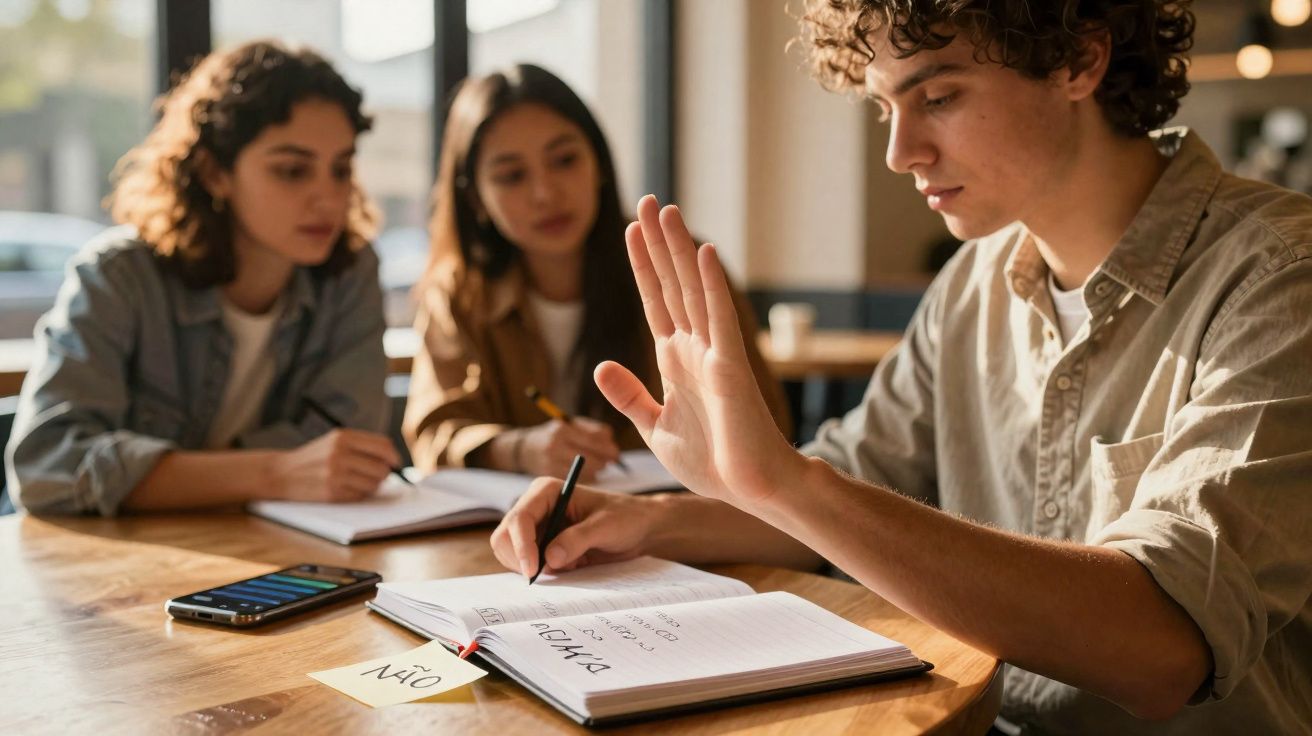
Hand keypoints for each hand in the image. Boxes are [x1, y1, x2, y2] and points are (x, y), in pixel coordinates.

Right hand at [269, 428, 400, 501]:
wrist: (281, 473)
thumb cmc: (314, 457)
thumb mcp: (334, 441)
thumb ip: (361, 445)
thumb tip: (392, 458)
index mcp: (343, 437)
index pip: (382, 445)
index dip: (393, 456)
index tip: (395, 462)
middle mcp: (339, 454)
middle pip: (381, 467)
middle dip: (383, 474)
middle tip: (376, 476)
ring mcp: (335, 474)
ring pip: (373, 484)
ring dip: (372, 486)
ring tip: (358, 482)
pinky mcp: (331, 492)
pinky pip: (360, 496)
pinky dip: (358, 494)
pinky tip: (346, 489)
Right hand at [490, 477, 660, 576]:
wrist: (639, 528)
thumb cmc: (625, 517)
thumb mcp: (606, 526)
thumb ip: (578, 540)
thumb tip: (549, 558)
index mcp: (546, 492)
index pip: (519, 518)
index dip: (521, 545)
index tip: (533, 571)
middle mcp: (536, 508)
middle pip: (505, 537)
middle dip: (519, 559)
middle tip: (543, 576)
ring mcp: (537, 528)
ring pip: (511, 553)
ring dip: (531, 567)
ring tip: (567, 566)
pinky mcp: (542, 546)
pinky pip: (527, 564)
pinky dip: (540, 572)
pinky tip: (568, 567)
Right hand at [516, 418, 619, 482]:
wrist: (524, 450)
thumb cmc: (555, 435)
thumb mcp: (570, 425)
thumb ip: (593, 431)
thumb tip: (612, 444)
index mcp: (562, 430)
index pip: (593, 439)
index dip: (607, 447)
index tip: (616, 452)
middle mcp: (555, 446)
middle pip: (591, 458)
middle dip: (604, 460)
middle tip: (611, 460)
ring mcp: (552, 463)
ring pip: (587, 472)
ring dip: (597, 470)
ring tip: (598, 465)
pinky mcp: (551, 476)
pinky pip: (579, 481)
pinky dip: (587, 477)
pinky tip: (586, 472)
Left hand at [593, 195, 801, 507]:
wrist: (749, 489)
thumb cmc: (712, 463)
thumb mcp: (655, 426)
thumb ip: (630, 395)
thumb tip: (601, 367)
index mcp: (675, 361)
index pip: (653, 302)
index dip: (641, 265)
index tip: (629, 230)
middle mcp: (695, 348)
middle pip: (672, 284)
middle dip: (658, 243)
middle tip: (648, 200)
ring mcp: (714, 354)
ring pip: (692, 291)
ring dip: (679, 250)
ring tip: (667, 211)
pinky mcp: (731, 368)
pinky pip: (719, 319)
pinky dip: (710, 286)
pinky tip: (702, 253)